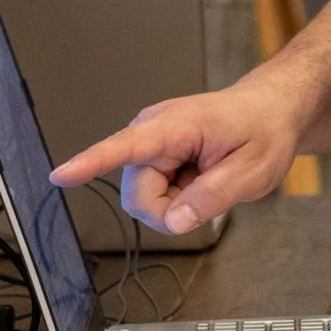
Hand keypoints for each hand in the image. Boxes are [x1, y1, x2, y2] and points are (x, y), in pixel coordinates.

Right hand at [50, 79, 302, 233]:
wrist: (270, 110)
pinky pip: (153, 192)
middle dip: (170, 209)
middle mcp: (154, 130)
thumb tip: (173, 221)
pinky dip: (178, 195)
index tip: (61, 175)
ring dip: (176, 202)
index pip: (125, 146)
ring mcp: (151, 142)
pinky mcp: (153, 153)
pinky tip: (199, 177)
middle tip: (210, 194)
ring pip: (144, 198)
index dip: (90, 163)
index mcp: (176, 125)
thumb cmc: (264, 129)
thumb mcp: (254, 170)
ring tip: (207, 178)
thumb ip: (213, 196)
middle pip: (137, 194)